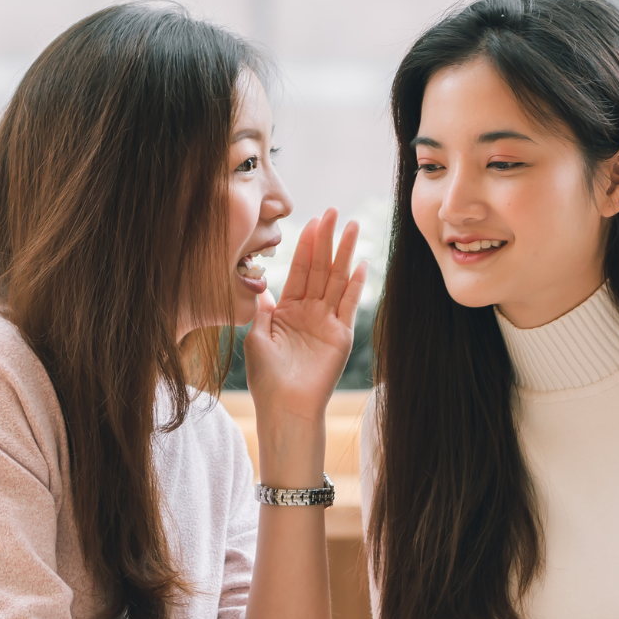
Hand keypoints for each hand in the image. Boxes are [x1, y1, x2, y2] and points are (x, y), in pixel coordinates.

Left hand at [244, 207, 367, 424]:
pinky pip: (349, 304)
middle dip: (326, 239)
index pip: (299, 270)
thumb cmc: (266, 377)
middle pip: (320, 268)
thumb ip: (261, 309)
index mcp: (287, 310)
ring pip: (337, 280)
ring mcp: (327, 322)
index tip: (311, 221)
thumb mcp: (257, 336)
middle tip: (334, 211)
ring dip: (344, 253)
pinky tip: (361, 264)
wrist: (285, 406)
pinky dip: (355, 285)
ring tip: (352, 226)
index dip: (304, 245)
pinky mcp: (341, 335)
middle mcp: (310, 312)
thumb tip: (259, 285)